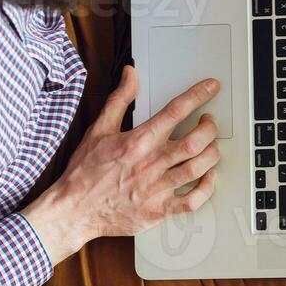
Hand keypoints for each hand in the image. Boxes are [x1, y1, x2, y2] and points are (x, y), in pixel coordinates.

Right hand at [22, 66, 220, 263]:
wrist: (74, 210)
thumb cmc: (85, 172)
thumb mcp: (99, 129)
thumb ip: (119, 100)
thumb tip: (131, 75)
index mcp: (139, 141)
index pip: (176, 111)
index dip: (198, 95)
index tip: (211, 88)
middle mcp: (151, 164)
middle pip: (195, 141)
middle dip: (210, 128)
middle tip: (209, 122)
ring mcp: (157, 189)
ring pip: (198, 168)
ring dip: (212, 154)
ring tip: (211, 146)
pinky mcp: (159, 211)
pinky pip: (192, 201)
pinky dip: (206, 188)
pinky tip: (208, 178)